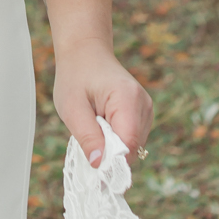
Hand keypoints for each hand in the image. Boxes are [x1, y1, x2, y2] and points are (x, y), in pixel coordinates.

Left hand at [52, 41, 152, 167]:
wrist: (85, 52)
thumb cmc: (75, 76)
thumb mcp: (72, 108)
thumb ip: (87, 137)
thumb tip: (100, 166)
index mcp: (128, 99)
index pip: (128, 144)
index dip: (112, 160)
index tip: (92, 164)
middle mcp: (144, 105)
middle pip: (132, 148)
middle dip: (109, 151)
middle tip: (87, 135)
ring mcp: (146, 109)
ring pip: (132, 146)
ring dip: (111, 144)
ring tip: (94, 123)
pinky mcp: (143, 114)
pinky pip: (131, 138)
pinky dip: (115, 138)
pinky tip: (102, 122)